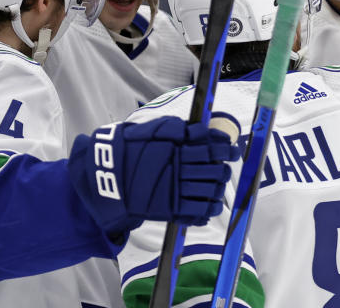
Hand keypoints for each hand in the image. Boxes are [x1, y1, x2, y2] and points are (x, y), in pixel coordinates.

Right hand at [68, 116, 240, 234]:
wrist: (107, 175)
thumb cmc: (131, 149)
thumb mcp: (152, 130)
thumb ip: (176, 128)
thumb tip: (200, 130)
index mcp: (176, 148)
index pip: (211, 147)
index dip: (225, 149)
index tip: (231, 149)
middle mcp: (178, 169)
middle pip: (214, 170)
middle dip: (224, 169)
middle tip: (225, 167)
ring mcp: (175, 191)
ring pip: (210, 191)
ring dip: (219, 188)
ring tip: (219, 185)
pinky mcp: (170, 209)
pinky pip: (199, 211)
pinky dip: (210, 208)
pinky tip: (212, 203)